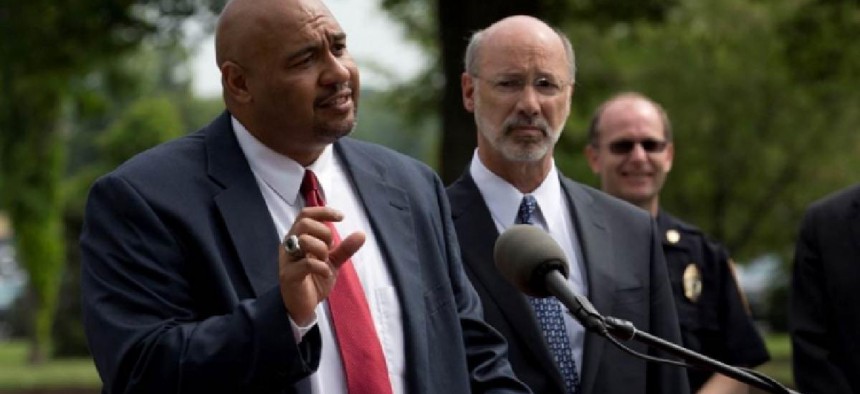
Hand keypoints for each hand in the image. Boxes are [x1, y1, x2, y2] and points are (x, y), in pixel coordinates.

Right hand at [278, 206, 364, 325]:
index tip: (341, 217)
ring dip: (321, 249)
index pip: (305, 214)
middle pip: (304, 223)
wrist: (302, 307)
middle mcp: (289, 245)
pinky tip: (325, 274)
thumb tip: (361, 234)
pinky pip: (307, 263)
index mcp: (297, 238)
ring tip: (325, 261)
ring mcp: (287, 260)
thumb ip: (344, 249)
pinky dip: (322, 267)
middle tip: (330, 248)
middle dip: (324, 233)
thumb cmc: (313, 281)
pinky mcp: (289, 275)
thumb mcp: (332, 263)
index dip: (324, 212)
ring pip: (304, 240)